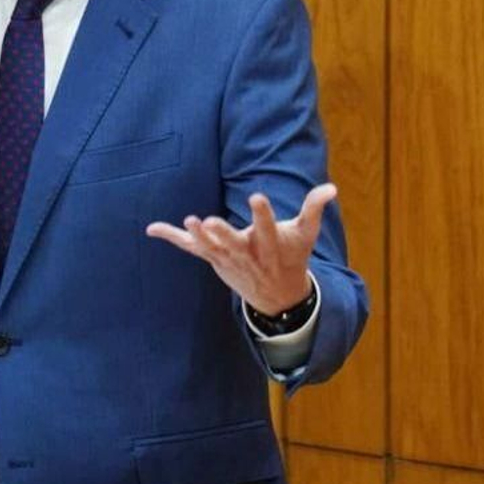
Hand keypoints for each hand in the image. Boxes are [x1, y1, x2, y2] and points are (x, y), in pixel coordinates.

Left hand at [144, 183, 335, 315]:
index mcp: (271, 244)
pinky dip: (171, 237)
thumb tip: (331, 187)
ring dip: (197, 236)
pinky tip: (152, 228)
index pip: (267, 227)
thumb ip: (314, 208)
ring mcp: (228, 258)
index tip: (256, 197)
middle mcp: (248, 252)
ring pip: (210, 247)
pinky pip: (190, 248)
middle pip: (234, 242)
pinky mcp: (213, 258)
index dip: (262, 213)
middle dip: (222, 233)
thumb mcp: (306, 234)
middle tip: (210, 220)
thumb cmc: (292, 255)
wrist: (278, 296)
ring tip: (188, 221)